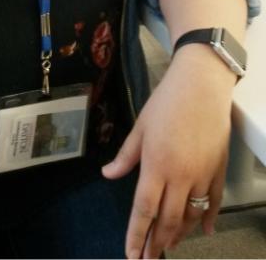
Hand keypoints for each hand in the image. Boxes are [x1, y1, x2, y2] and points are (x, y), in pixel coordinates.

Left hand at [102, 48, 233, 257]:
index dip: (136, 235)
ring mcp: (203, 175)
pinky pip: (214, 202)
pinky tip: (202, 232)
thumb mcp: (140, 127)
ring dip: (180, 234)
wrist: (201, 85)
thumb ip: (126, 156)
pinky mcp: (218, 170)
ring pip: (192, 215)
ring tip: (168, 245)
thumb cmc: (166, 102)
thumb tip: (108, 175)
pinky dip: (207, 219)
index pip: (144, 210)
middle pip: (169, 220)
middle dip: (157, 243)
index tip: (132, 256)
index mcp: (157, 165)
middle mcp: (181, 176)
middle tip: (149, 259)